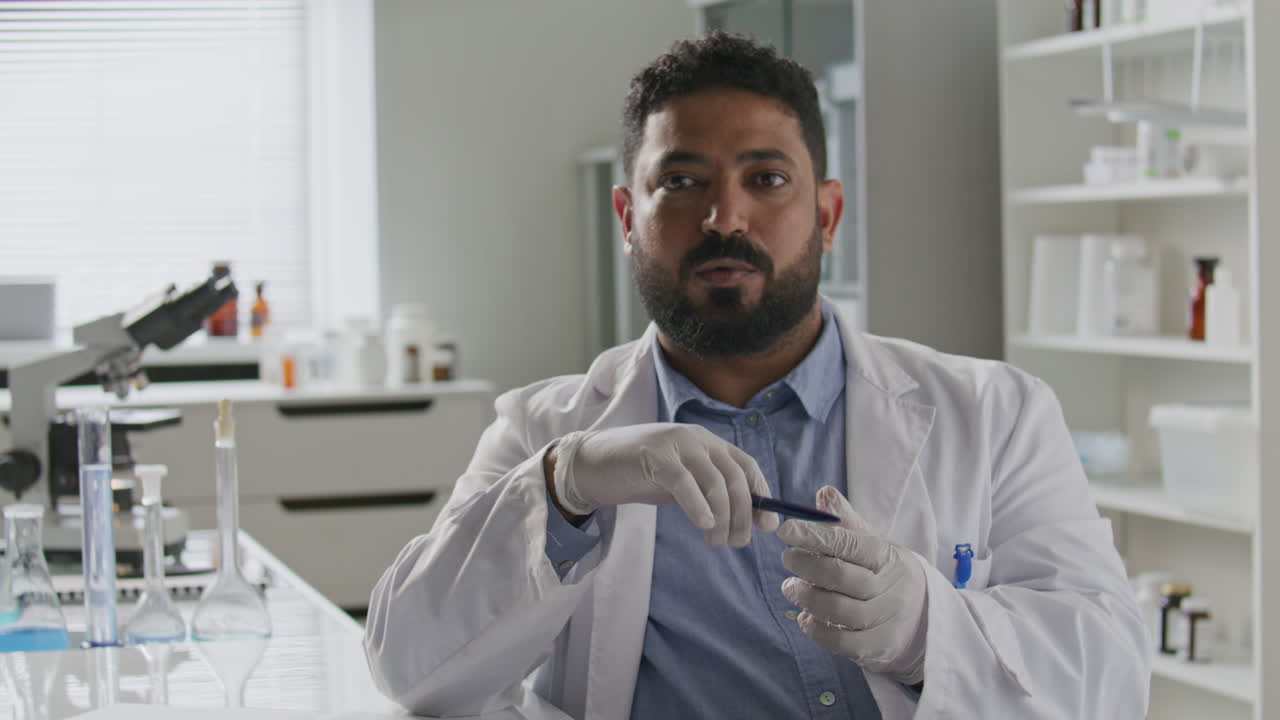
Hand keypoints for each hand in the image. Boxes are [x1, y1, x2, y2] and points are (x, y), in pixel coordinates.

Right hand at [550, 423, 778, 546]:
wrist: (593, 464)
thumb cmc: (641, 475)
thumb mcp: (683, 483)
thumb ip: (710, 493)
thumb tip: (747, 519)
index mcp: (707, 442)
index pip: (746, 465)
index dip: (761, 495)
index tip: (768, 525)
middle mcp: (696, 438)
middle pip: (734, 476)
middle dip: (742, 514)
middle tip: (737, 542)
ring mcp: (675, 443)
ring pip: (713, 481)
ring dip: (721, 516)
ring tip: (716, 541)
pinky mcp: (654, 456)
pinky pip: (684, 482)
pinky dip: (698, 505)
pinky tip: (704, 525)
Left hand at [778, 485, 927, 684]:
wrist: (926, 618)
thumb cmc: (886, 574)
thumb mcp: (874, 544)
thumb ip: (847, 523)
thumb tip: (824, 494)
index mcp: (888, 557)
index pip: (850, 544)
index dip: (815, 536)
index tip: (786, 531)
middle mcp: (891, 588)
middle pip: (842, 577)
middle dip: (808, 566)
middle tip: (787, 558)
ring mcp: (887, 620)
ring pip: (841, 611)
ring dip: (808, 598)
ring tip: (791, 588)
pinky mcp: (879, 648)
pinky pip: (843, 643)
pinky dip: (818, 631)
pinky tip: (806, 618)